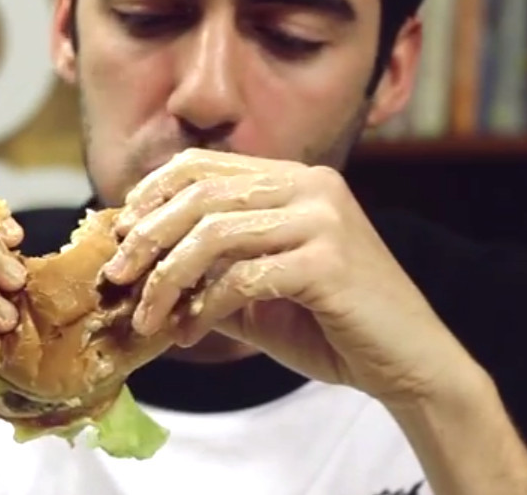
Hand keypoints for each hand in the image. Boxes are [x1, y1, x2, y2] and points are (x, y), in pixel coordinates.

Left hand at [101, 148, 478, 406]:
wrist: (410, 364)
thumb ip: (209, 268)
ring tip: (148, 316)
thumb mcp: (257, 290)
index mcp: (294, 178)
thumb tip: (137, 262)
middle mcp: (310, 185)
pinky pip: (244, 278)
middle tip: (116, 276)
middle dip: (147, 237)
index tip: (120, 231)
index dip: (152, 192)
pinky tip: (190, 334)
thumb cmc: (332, 325)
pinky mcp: (330, 262)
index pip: (202, 163)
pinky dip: (206, 308)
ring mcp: (324, 219)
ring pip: (214, 234)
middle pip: (200, 194)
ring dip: (168, 278)